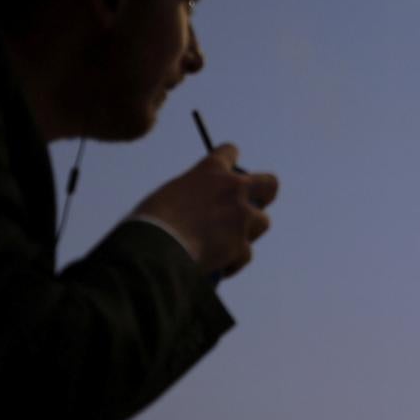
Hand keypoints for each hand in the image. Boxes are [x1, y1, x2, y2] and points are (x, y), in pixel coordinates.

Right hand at [133, 144, 278, 279]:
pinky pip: (247, 254)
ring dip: (249, 232)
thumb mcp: (167, 197)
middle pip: (269, 184)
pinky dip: (235, 262)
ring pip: (263, 222)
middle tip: (251, 207)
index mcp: (210, 170)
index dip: (230, 160)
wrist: (156, 247)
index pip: (229, 152)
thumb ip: (188, 196)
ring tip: (229, 244)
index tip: (226, 172)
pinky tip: (221, 268)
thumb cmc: (150, 221)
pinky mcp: (242, 245)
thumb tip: (190, 212)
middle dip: (264, 195)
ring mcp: (241, 216)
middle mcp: (233, 189)